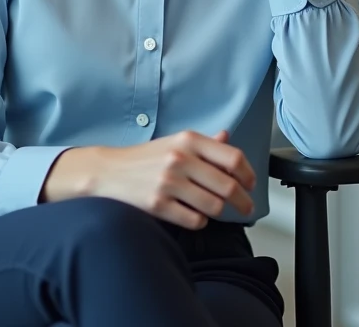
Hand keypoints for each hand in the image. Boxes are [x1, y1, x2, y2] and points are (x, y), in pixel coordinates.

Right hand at [42, 130, 255, 229]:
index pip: (233, 157)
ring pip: (214, 206)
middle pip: (227, 186)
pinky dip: (199, 221)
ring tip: (212, 209)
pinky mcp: (158, 204)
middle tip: (245, 207)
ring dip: (218, 212)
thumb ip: (204, 143)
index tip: (250, 184)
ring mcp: (169, 182)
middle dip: (242, 201)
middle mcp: (180, 159)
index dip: (248, 174)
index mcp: (188, 140)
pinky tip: (192, 215)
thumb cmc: (145, 158)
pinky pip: (195, 220)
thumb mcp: (174, 143)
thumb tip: (227, 137)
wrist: (108, 172)